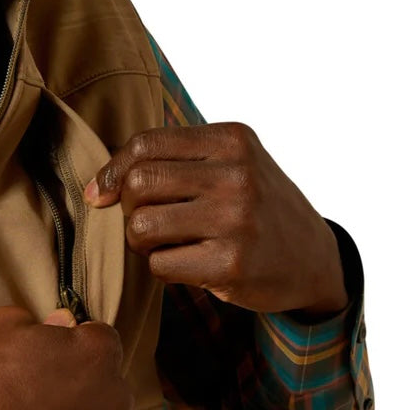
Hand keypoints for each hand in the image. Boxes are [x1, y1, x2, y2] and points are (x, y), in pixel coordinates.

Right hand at [0, 306, 131, 409]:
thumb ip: (34, 321)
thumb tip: (55, 325)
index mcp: (97, 355)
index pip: (98, 334)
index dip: (68, 335)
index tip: (42, 343)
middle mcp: (111, 398)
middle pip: (100, 375)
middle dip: (74, 371)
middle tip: (30, 373)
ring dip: (66, 405)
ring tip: (23, 407)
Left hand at [85, 123, 347, 316]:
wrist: (313, 259)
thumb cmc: (252, 209)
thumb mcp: (228, 165)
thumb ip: (170, 161)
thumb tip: (97, 189)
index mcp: (232, 140)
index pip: (144, 144)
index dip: (113, 171)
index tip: (104, 193)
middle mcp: (237, 174)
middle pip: (139, 183)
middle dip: (130, 208)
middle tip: (150, 223)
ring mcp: (236, 219)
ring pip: (141, 225)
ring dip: (142, 242)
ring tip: (168, 244)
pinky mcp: (232, 264)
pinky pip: (159, 265)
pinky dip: (162, 269)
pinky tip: (189, 264)